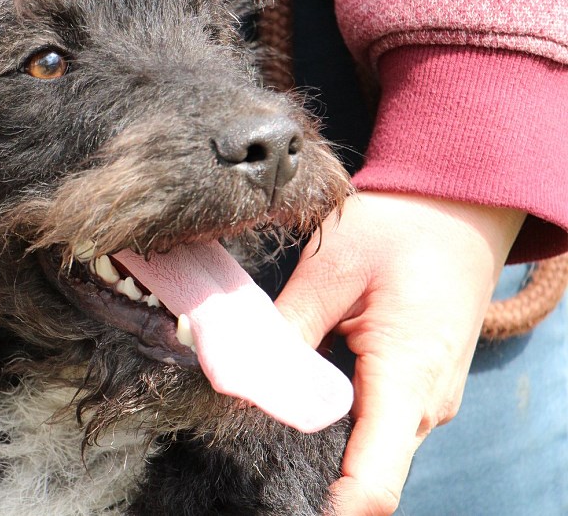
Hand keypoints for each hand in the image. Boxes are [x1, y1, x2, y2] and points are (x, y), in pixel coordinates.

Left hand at [276, 191, 524, 514]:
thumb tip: (234, 376)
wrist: (459, 208)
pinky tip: (301, 385)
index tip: (273, 494)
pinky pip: (372, 421)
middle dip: (304, 463)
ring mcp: (424, 401)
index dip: (327, 506)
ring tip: (268, 404)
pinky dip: (336, 415)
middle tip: (245, 437)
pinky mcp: (414, 388)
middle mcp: (424, 406)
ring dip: (318, 435)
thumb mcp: (329, 269)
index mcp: (406, 380)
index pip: (372, 481)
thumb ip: (284, 329)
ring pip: (364, 446)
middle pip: (361, 470)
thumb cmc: (399, 229)